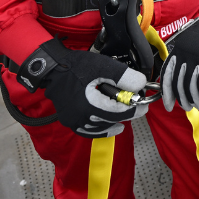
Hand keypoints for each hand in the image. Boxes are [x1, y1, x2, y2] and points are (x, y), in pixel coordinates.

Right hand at [20, 39, 148, 136]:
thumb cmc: (78, 66)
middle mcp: (81, 118)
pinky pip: (89, 131)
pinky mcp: (69, 121)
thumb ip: (123, 76)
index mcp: (90, 105)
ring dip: (114, 122)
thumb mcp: (103, 66)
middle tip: (137, 107)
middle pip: (111, 120)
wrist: (53, 68)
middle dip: (126, 113)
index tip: (145, 106)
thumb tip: (141, 85)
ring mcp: (74, 121)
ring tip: (125, 117)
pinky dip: (101, 130)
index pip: (119, 112)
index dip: (135, 109)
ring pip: (101, 128)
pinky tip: (111, 127)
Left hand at [160, 0, 198, 111]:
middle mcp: (186, 52)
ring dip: (195, 98)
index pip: (168, 75)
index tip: (169, 105)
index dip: (167, 93)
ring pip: (192, 85)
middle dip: (182, 99)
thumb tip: (181, 81)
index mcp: (179, 48)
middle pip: (179, 82)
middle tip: (186, 107)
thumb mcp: (193, 43)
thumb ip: (186, 58)